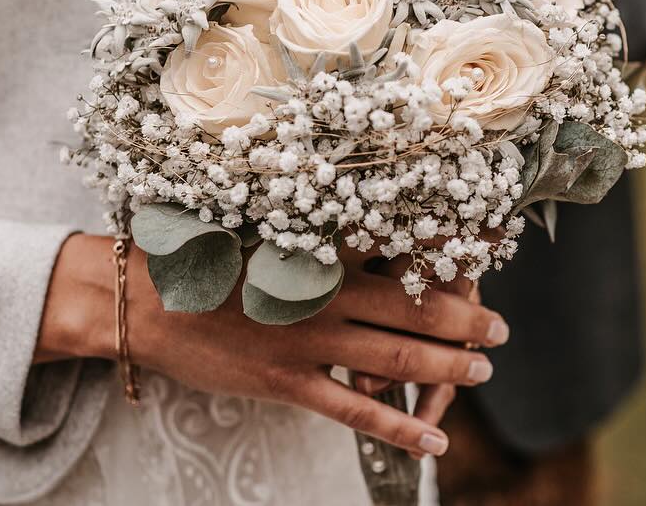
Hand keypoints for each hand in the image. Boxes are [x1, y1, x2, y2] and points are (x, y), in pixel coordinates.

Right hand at [36, 234, 510, 456]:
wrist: (145, 299)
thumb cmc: (201, 254)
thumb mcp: (261, 226)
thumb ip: (314, 226)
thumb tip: (362, 207)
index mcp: (319, 248)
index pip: (400, 240)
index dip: (449, 240)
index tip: (493, 236)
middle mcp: (323, 293)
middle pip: (413, 306)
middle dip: (465, 316)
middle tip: (501, 324)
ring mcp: (308, 342)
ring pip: (397, 357)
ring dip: (447, 365)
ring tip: (482, 369)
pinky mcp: (289, 382)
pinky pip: (356, 410)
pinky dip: (400, 425)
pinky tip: (436, 438)